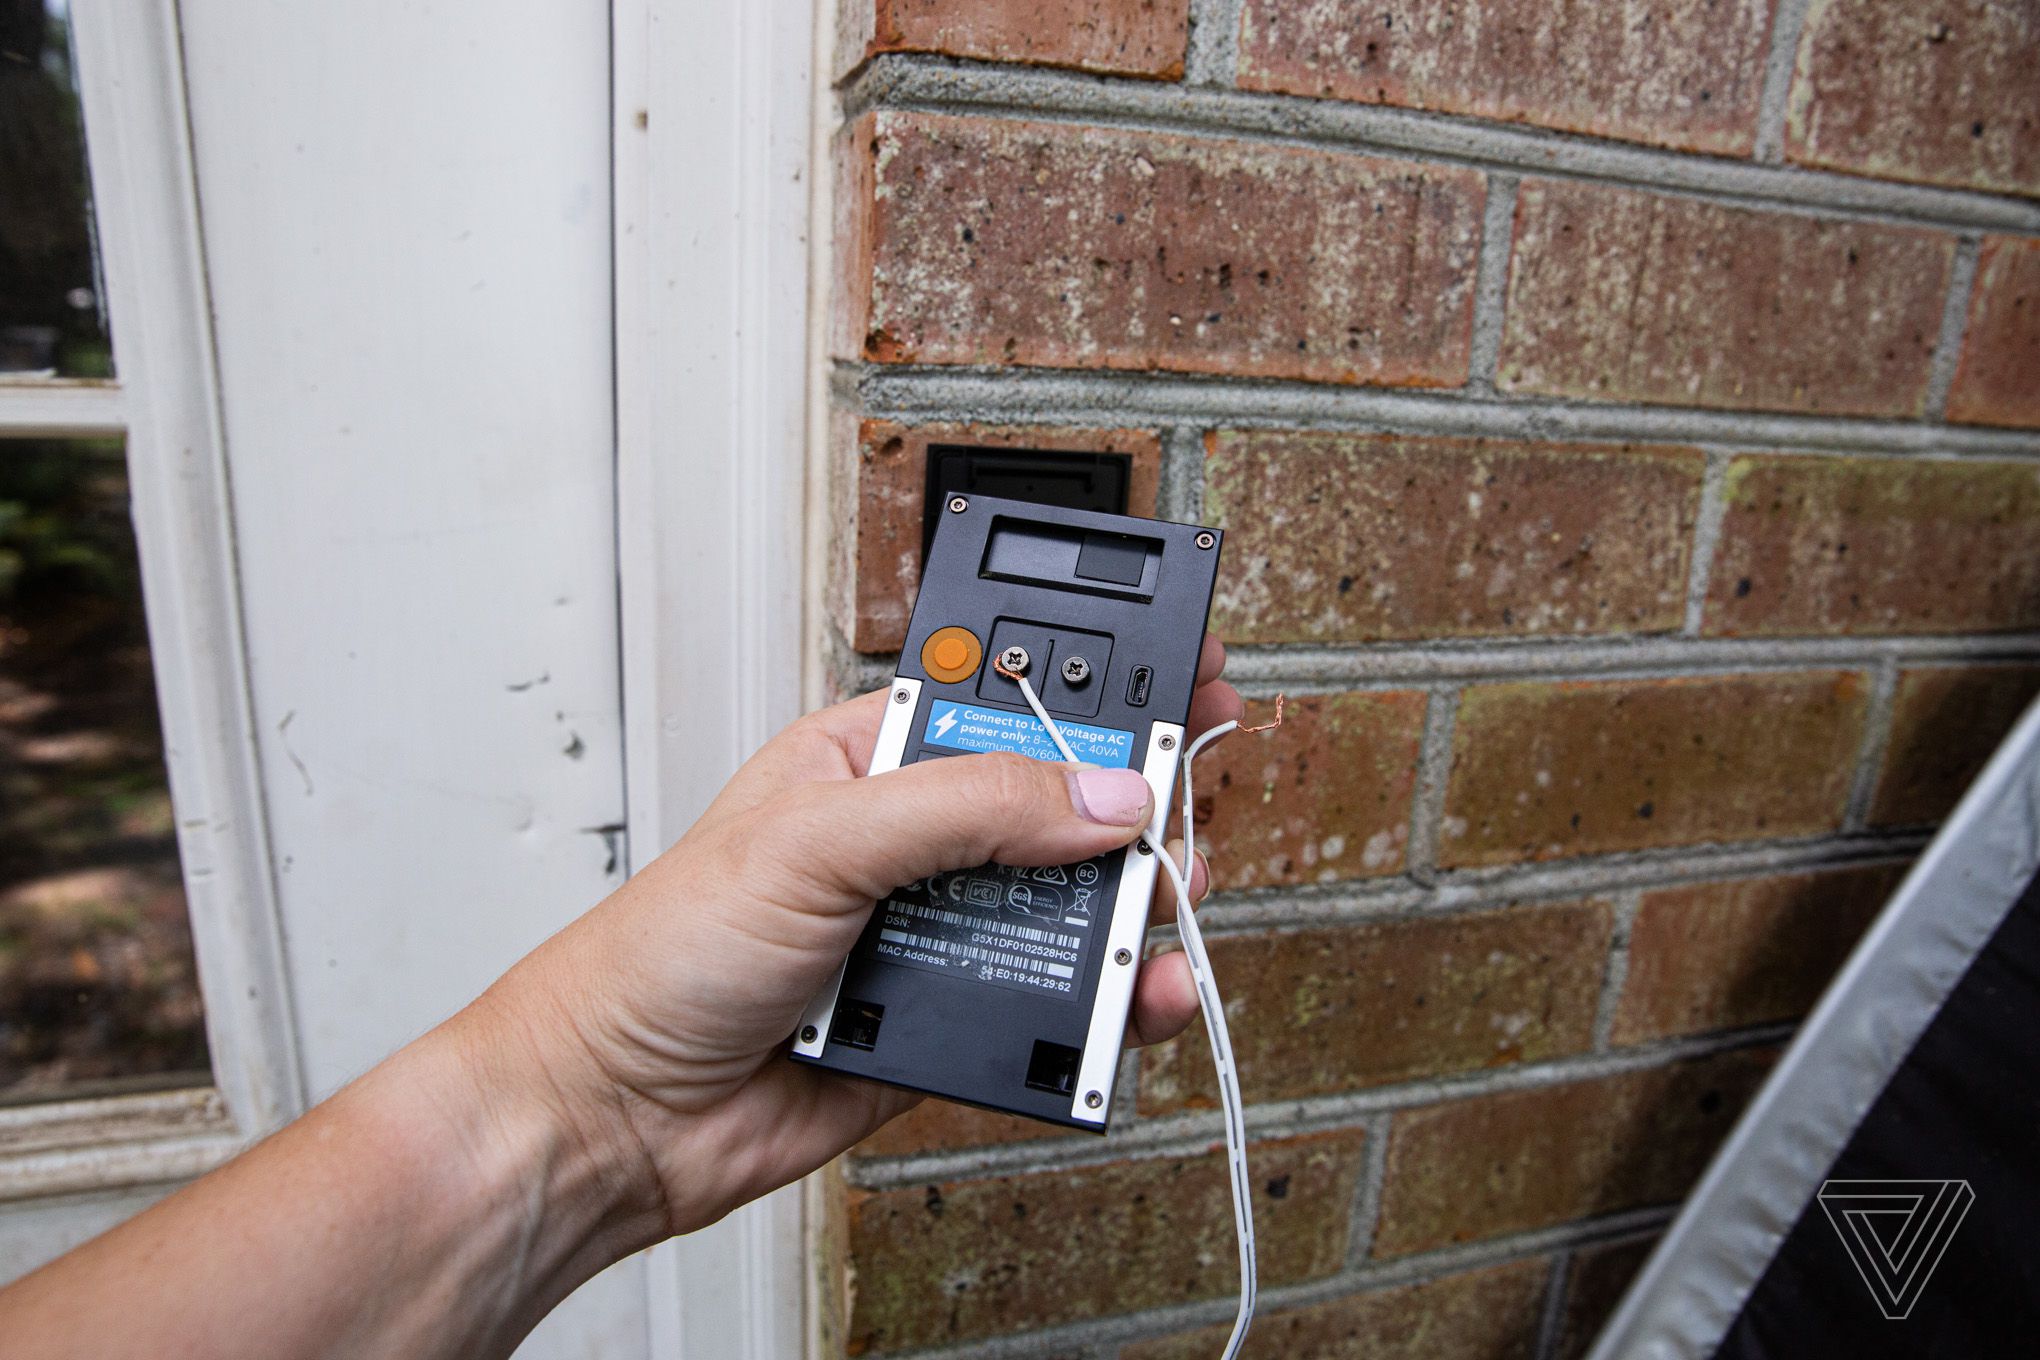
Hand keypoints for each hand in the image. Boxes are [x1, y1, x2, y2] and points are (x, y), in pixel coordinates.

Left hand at [470, 637, 1244, 1242]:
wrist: (616, 1113)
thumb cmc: (663, 951)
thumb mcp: (820, 840)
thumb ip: (968, 806)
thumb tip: (1098, 794)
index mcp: (873, 757)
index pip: (1007, 694)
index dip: (1097, 683)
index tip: (1184, 676)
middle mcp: (912, 839)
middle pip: (1059, 804)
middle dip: (1134, 807)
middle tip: (1182, 822)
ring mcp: (931, 931)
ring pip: (1067, 909)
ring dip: (1130, 912)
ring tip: (1168, 918)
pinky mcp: (946, 1021)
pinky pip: (1050, 1005)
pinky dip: (1104, 1007)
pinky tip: (1131, 1004)